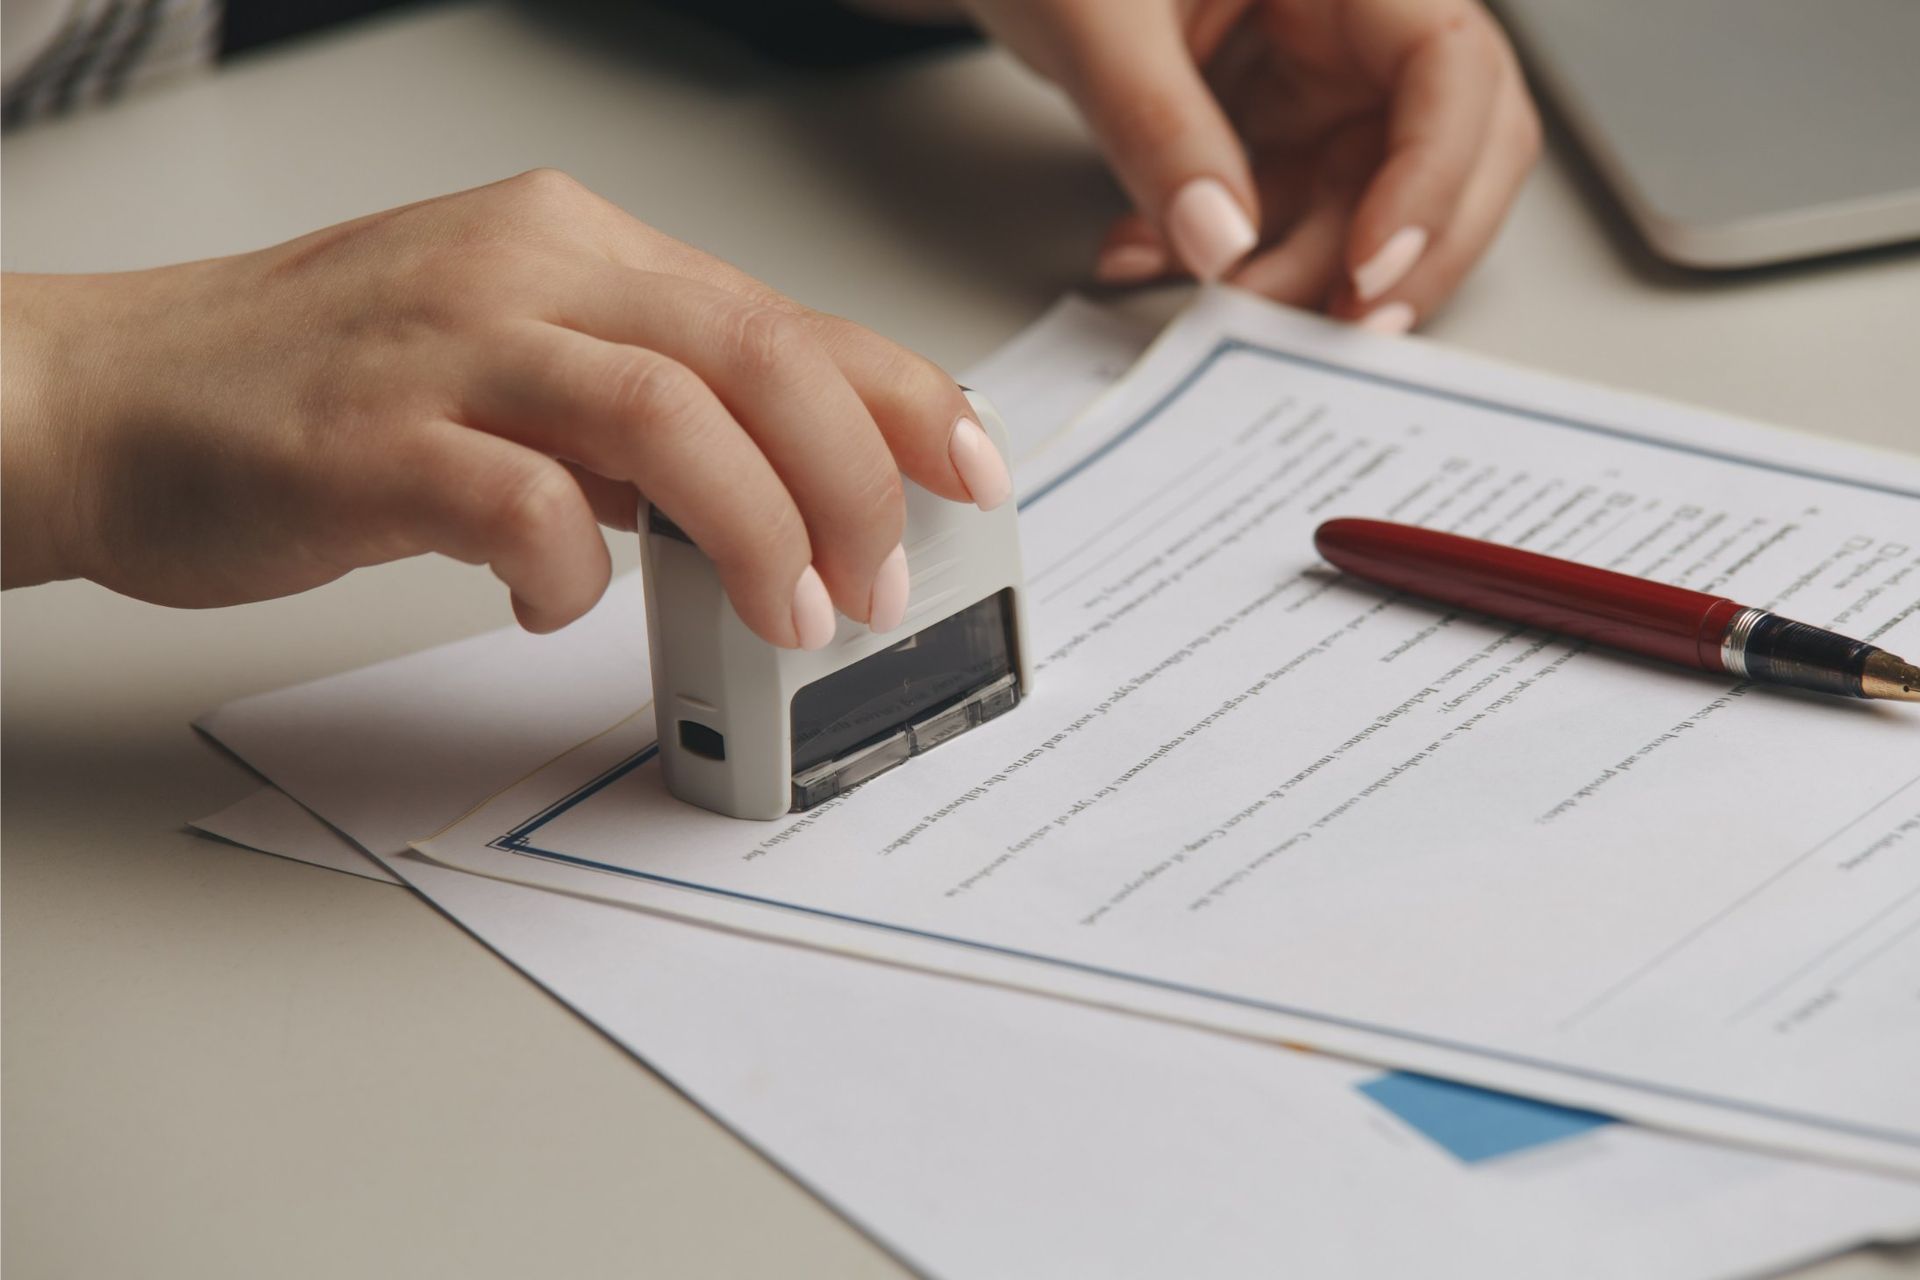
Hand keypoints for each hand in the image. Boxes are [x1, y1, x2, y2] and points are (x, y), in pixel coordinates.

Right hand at [0, 170, 1011, 645]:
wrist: (114, 396)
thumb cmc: (319, 388)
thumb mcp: (513, 362)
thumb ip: (640, 413)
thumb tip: (776, 496)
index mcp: (577, 247)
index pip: (785, 315)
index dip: (903, 396)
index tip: (975, 470)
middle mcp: (527, 271)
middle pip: (756, 356)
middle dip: (854, 482)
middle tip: (880, 582)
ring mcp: (447, 346)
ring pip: (669, 418)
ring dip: (759, 531)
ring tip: (790, 615)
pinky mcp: (370, 438)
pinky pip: (520, 505)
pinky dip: (569, 572)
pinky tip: (562, 605)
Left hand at [954, 0, 1540, 328]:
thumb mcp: (1096, 21)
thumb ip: (1157, 125)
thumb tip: (1219, 241)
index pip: (1450, 65)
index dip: (1433, 175)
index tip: (1371, 266)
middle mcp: (1361, 23)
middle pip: (1453, 149)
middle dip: (1403, 255)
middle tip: (1329, 332)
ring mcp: (1325, 80)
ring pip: (1369, 205)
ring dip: (1297, 274)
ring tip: (1204, 300)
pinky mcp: (1280, 127)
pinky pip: (1287, 217)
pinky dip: (1231, 258)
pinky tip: (1146, 256)